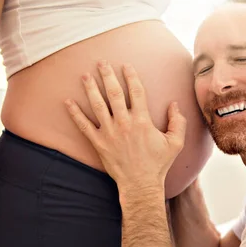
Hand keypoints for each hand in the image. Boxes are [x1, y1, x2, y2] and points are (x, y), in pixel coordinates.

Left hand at [64, 61, 186, 193]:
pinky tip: (67, 101)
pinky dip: (74, 113)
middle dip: (107, 75)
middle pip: (114, 93)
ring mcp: (109, 133)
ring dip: (90, 89)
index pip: (136, 92)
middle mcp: (124, 123)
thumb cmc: (158, 164)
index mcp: (142, 121)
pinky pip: (83, 125)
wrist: (140, 184)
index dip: (131, 76)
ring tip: (85, 75)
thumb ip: (178, 121)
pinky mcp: (98, 143)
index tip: (126, 65)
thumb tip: (174, 104)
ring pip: (97, 105)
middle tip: (101, 62)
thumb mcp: (175, 143)